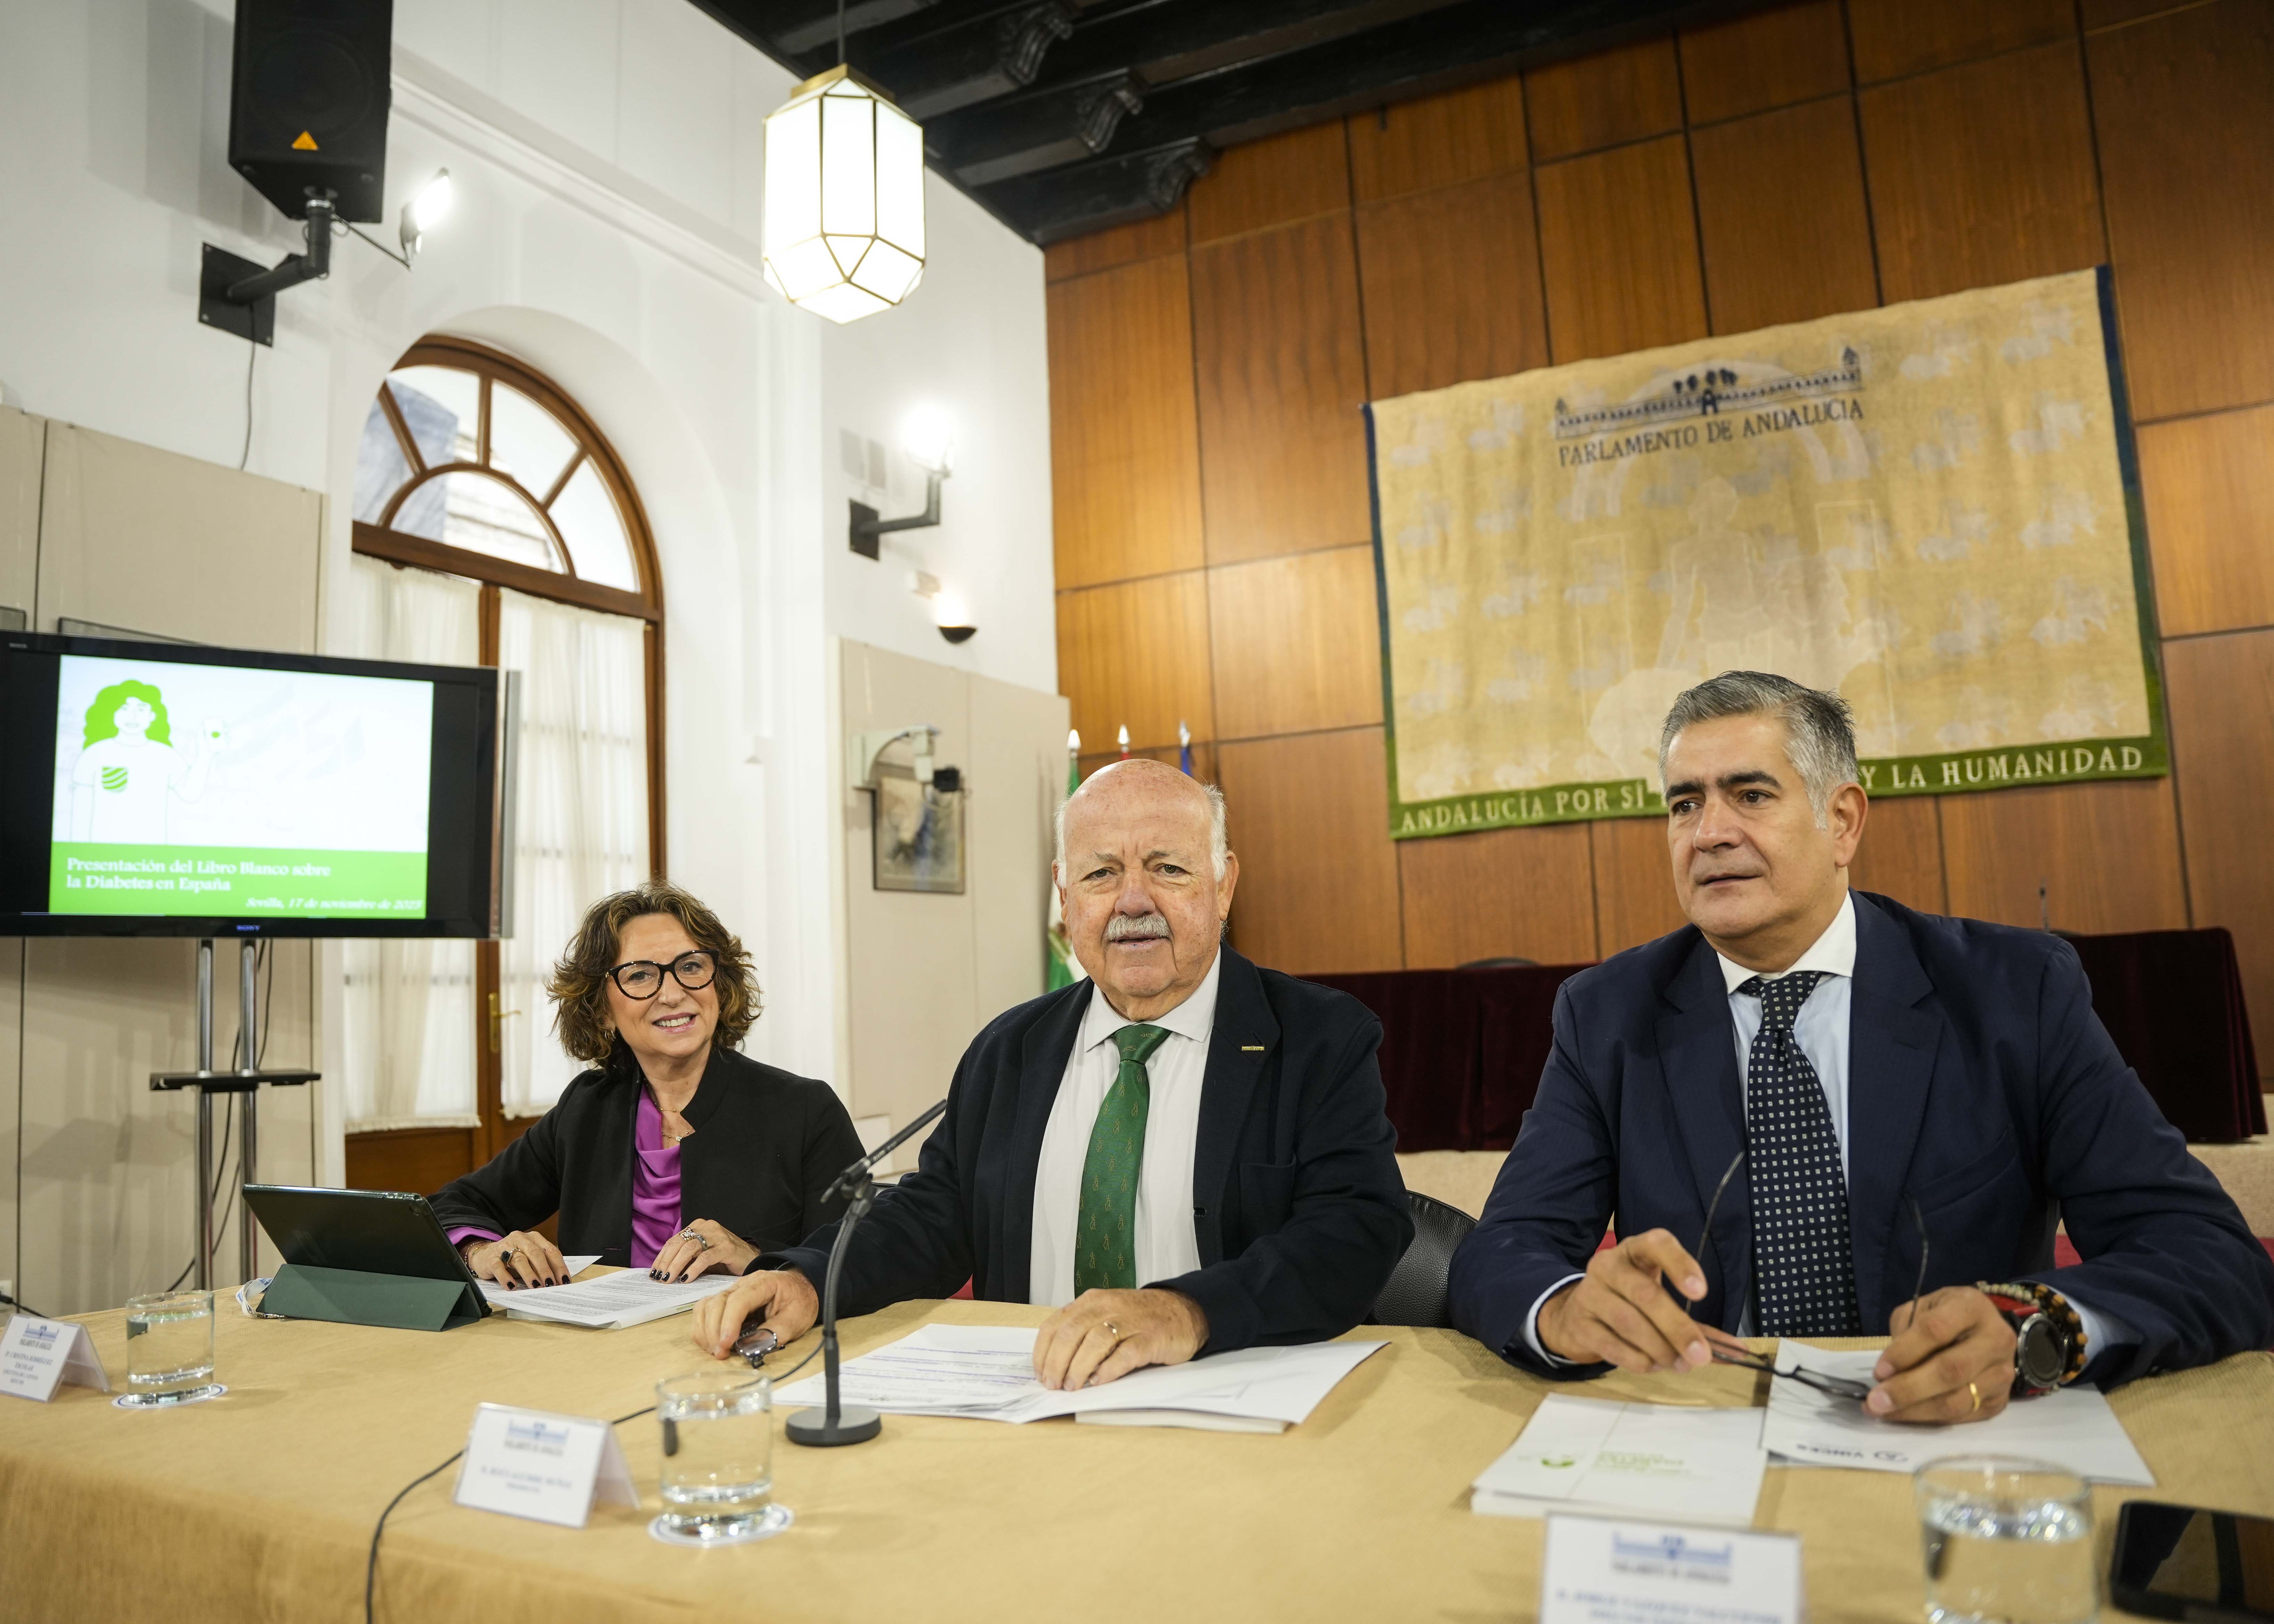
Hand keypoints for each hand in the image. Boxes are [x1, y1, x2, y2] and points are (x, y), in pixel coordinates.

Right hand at [464, 1230, 567, 1289]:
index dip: (559, 1266)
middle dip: (545, 1270)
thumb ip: (541, 1266)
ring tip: (536, 1286)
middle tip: (550, 1284)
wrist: (484, 1255)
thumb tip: (556, 1283)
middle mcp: (520, 1239)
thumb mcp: (529, 1258)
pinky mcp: (491, 1258)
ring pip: (519, 1260)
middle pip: (536, 1253)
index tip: (564, 1281)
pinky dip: (506, 1278)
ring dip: (529, 1274)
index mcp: (534, 1238)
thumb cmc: (512, 1258)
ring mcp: (505, 1247)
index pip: (550, 1251)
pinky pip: (499, 1267)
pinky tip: (512, 1287)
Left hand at [647, 1218, 756, 1281]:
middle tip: (659, 1278)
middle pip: (679, 1243)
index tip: (654, 1271)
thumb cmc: (724, 1259)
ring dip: (676, 1266)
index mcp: (699, 1226)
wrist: (752, 1259)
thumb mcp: (702, 1256)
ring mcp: (718, 1236)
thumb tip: (663, 1272)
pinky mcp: (727, 1247)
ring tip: (669, 1280)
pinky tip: (686, 1278)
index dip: (662, 1256)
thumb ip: (686, 1258)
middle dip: (666, 1262)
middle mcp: (707, 1227)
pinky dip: (694, 1269)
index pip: (674, 1240)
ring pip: (690, 1249)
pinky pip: (705, 1257)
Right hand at [690, 1269, 819, 1359]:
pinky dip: (702, 1328)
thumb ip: (774, 1332)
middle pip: (717, 1302)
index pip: (739, 1300)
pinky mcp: (725, 1301)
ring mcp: (731, 1291)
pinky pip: (704, 1311)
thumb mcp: (796, 1319)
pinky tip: (711, 1343)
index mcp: (763, 1283)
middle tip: (721, 1353)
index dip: (729, 1323)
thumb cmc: (799, 1302)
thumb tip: (749, 1347)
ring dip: (705, 1331)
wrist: (801, 1288)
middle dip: (714, 1330)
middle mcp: (742, 1283)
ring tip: (716, 1351)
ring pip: (706, 1306)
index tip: (726, 1345)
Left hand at [1033, 1288, 1206, 1390]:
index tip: (1040, 1373)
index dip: (1043, 1352)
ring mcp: (1130, 1321)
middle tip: (1054, 1385)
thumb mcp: (1105, 1315)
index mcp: (1091, 1302)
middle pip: (1071, 1333)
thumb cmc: (1139, 1319)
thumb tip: (1053, 1364)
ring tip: (1073, 1386)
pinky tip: (1098, 1381)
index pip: (1055, 1325)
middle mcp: (1108, 1307)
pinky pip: (1124, 1354)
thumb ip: (1082, 1332)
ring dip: (1078, 1367)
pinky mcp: (1150, 1338)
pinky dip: (1108, 1370)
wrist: (1184, 1312)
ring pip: (1094, 1342)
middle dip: (1057, 1363)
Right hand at [1536, 1229, 1747, 1372]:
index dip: (1680, 1265)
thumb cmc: (1630, 1302)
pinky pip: (1611, 1344)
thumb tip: (1738, 1352)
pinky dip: (1637, 1360)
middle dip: (1677, 1328)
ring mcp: (1590, 1293)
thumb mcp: (1661, 1299)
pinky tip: (1653, 1365)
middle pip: (1645, 1293)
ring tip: (1680, 1365)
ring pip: (1629, 1322)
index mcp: (1634, 1250)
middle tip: (1702, 1356)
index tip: (1701, 1293)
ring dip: (1660, 1349)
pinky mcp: (1580, 1323)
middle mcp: (1608, 1265)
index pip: (1657, 1244)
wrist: (1576, 1314)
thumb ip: (1698, 1324)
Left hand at [1869, 1287, 2014, 1422]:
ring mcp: (2002, 1373)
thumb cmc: (1945, 1316)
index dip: (1904, 1353)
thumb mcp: (1922, 1309)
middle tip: (1875, 1402)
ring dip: (1916, 1411)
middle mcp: (1995, 1340)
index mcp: (1971, 1308)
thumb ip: (1905, 1332)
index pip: (1935, 1331)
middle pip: (1950, 1371)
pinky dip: (1932, 1419)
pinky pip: (1964, 1416)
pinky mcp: (2001, 1400)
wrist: (1986, 1330)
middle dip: (1908, 1390)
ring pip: (1958, 1400)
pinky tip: (1907, 1416)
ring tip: (1884, 1412)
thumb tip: (1888, 1373)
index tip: (1878, 1371)